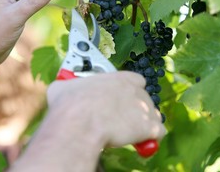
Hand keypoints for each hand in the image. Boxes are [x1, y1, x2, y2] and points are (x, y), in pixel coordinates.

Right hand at [47, 71, 164, 146]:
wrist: (80, 123)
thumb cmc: (71, 104)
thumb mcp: (64, 87)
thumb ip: (69, 85)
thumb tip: (62, 87)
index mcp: (120, 79)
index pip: (136, 81)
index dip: (131, 91)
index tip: (122, 99)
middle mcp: (136, 90)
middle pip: (144, 99)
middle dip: (136, 109)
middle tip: (122, 119)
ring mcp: (144, 108)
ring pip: (152, 115)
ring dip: (144, 122)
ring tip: (130, 132)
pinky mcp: (149, 127)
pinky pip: (158, 132)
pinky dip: (151, 137)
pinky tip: (141, 141)